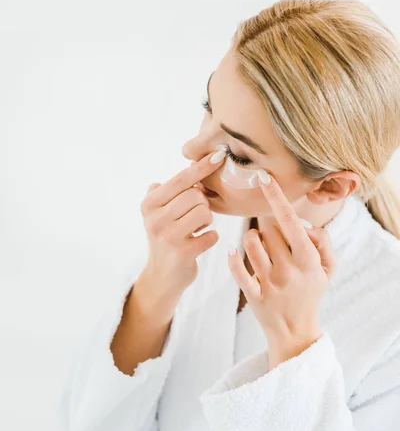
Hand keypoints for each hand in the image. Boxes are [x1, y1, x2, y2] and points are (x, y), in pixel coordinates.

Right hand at [140, 150, 226, 296]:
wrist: (162, 276)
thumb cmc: (167, 236)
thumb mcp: (159, 211)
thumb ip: (171, 189)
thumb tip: (192, 162)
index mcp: (149, 203)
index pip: (181, 179)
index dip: (202, 166)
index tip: (219, 154)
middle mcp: (155, 218)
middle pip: (196, 196)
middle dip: (202, 204)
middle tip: (193, 217)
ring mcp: (168, 236)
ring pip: (205, 213)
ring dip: (206, 221)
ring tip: (194, 230)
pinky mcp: (182, 253)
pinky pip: (211, 235)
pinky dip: (209, 238)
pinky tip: (198, 244)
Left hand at [228, 172, 336, 368]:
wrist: (296, 331)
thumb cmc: (311, 292)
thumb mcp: (328, 268)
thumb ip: (323, 241)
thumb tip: (304, 224)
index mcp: (308, 259)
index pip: (289, 220)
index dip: (276, 196)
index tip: (263, 177)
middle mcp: (290, 270)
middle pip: (267, 228)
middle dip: (268, 228)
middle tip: (274, 240)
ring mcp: (271, 283)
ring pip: (249, 242)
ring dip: (251, 239)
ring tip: (259, 248)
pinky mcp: (254, 295)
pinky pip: (236, 268)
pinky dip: (231, 256)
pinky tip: (232, 250)